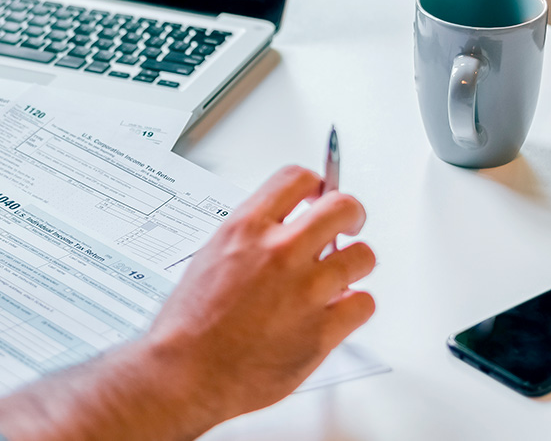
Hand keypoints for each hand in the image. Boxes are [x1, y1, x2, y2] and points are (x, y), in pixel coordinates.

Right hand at [141, 165, 375, 427]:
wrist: (186, 372)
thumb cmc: (189, 324)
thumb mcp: (211, 256)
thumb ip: (251, 239)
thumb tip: (278, 232)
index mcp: (247, 229)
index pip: (297, 178)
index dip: (316, 183)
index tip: (320, 193)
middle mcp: (280, 252)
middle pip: (343, 207)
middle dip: (351, 214)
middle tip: (348, 225)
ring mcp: (305, 291)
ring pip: (362, 256)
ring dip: (354, 263)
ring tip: (340, 275)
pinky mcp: (321, 330)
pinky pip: (363, 303)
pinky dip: (355, 306)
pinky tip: (339, 309)